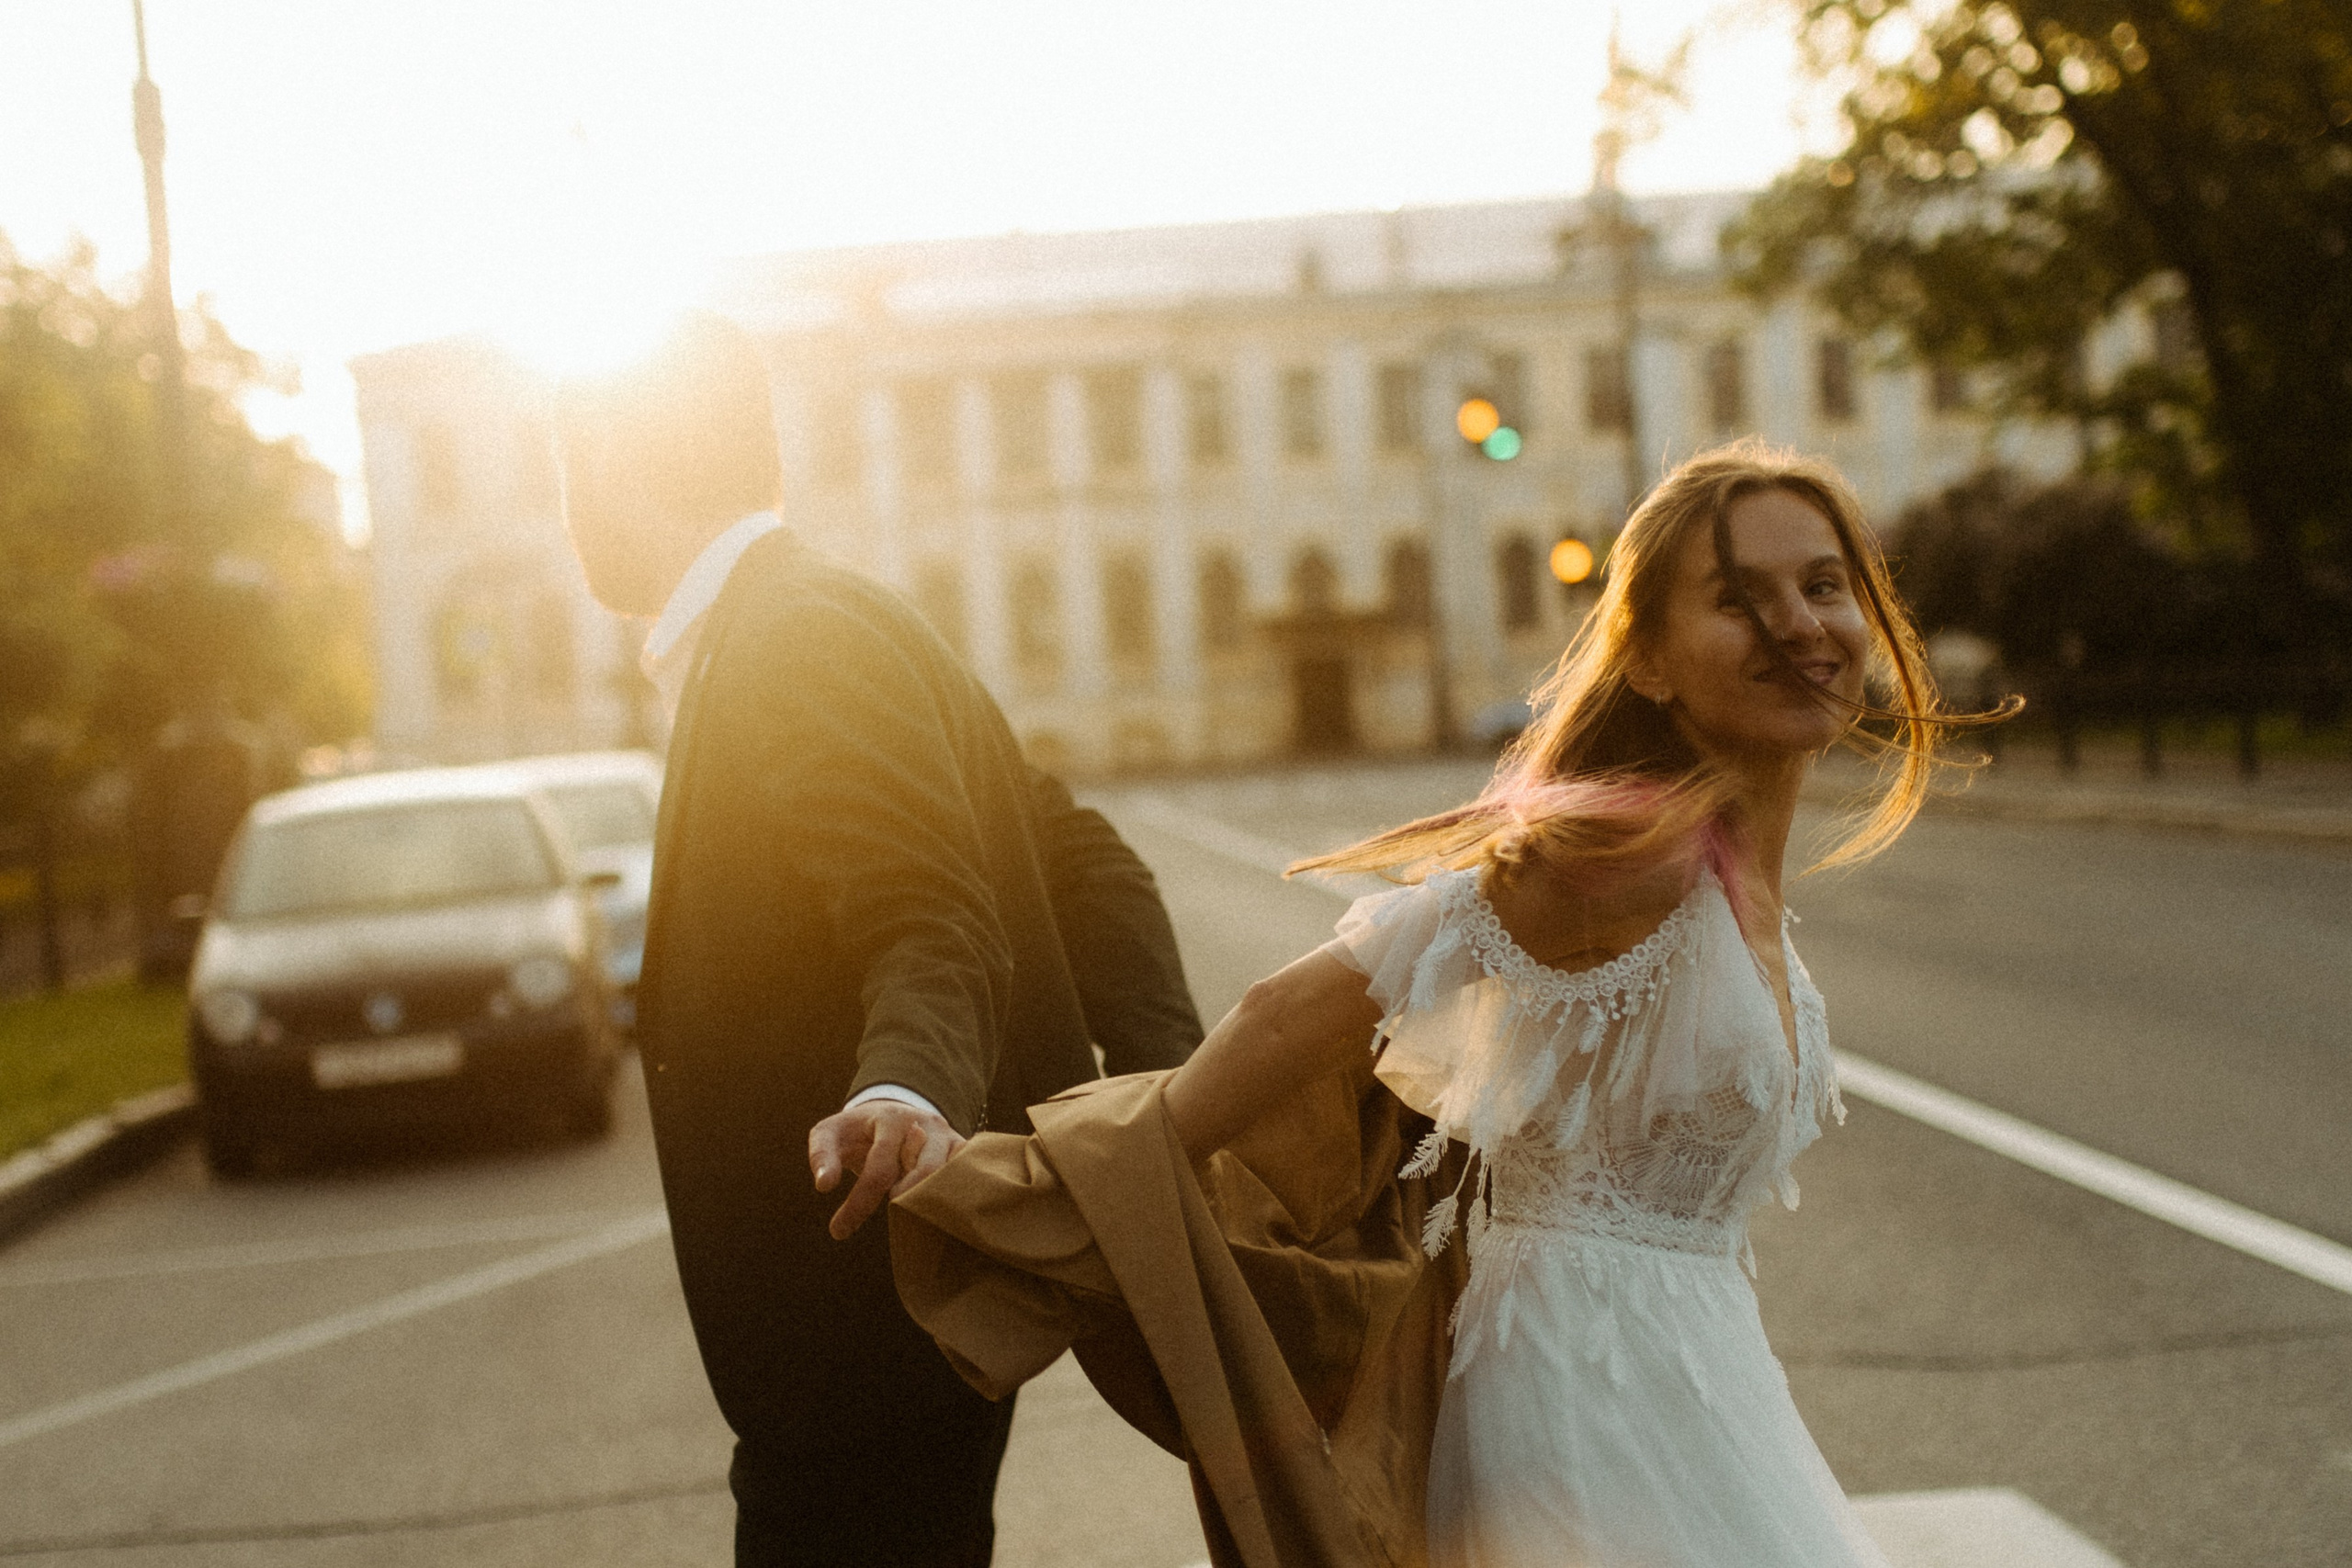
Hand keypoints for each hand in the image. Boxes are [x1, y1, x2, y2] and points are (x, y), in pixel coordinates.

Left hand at [808, 1100, 965, 1239]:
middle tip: (885, 1220)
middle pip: (924, 1171)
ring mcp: (949, 1136)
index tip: (838, 1231)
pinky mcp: (964, 1148)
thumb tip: (824, 1185)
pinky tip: (938, 1216)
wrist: (891, 1113)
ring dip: (931, 1202)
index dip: (859, 1204)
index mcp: (890, 1119)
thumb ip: (821, 1155)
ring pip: (951, 1174)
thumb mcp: (829, 1134)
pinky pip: (970, 1172)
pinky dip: (958, 1196)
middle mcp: (926, 1124)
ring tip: (910, 1221)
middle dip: (903, 1202)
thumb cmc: (856, 1132)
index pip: (879, 1169)